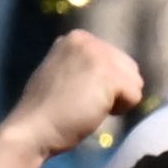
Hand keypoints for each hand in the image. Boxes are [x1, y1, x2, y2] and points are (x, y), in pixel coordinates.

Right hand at [9, 27, 147, 153]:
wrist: (33, 129)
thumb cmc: (47, 109)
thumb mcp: (63, 72)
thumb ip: (86, 65)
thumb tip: (114, 71)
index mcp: (77, 38)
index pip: (116, 59)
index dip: (104, 83)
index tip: (77, 92)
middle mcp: (88, 40)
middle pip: (130, 69)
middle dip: (114, 90)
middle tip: (84, 101)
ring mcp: (99, 55)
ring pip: (135, 82)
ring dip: (117, 100)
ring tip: (88, 105)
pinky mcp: (108, 75)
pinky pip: (135, 96)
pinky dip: (120, 110)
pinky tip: (95, 111)